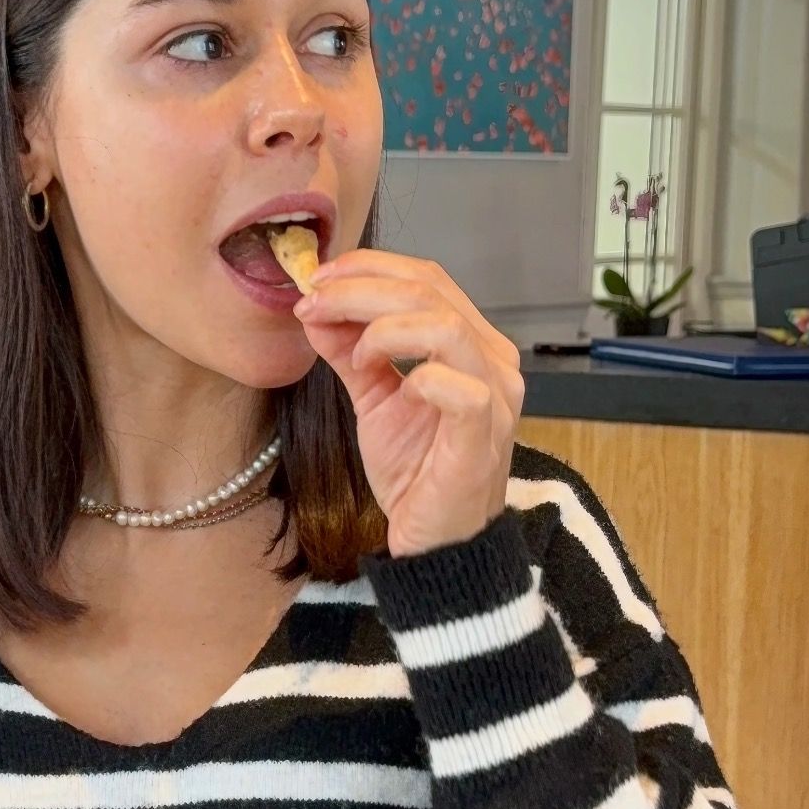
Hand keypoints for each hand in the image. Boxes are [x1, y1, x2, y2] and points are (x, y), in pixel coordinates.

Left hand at [294, 252, 522, 557]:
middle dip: (360, 289)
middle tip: (314, 302)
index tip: (317, 280)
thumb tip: (316, 312)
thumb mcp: (374, 401)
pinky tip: (391, 388)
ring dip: (384, 327)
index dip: (368, 269)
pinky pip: (457, 387)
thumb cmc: (417, 472)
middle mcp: (492, 361)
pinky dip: (416, 376)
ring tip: (354, 355)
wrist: (435, 540)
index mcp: (471, 344)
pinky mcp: (482, 434)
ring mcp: (494, 396)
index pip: (427, 278)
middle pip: (431, 291)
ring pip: (445, 326)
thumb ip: (349, 355)